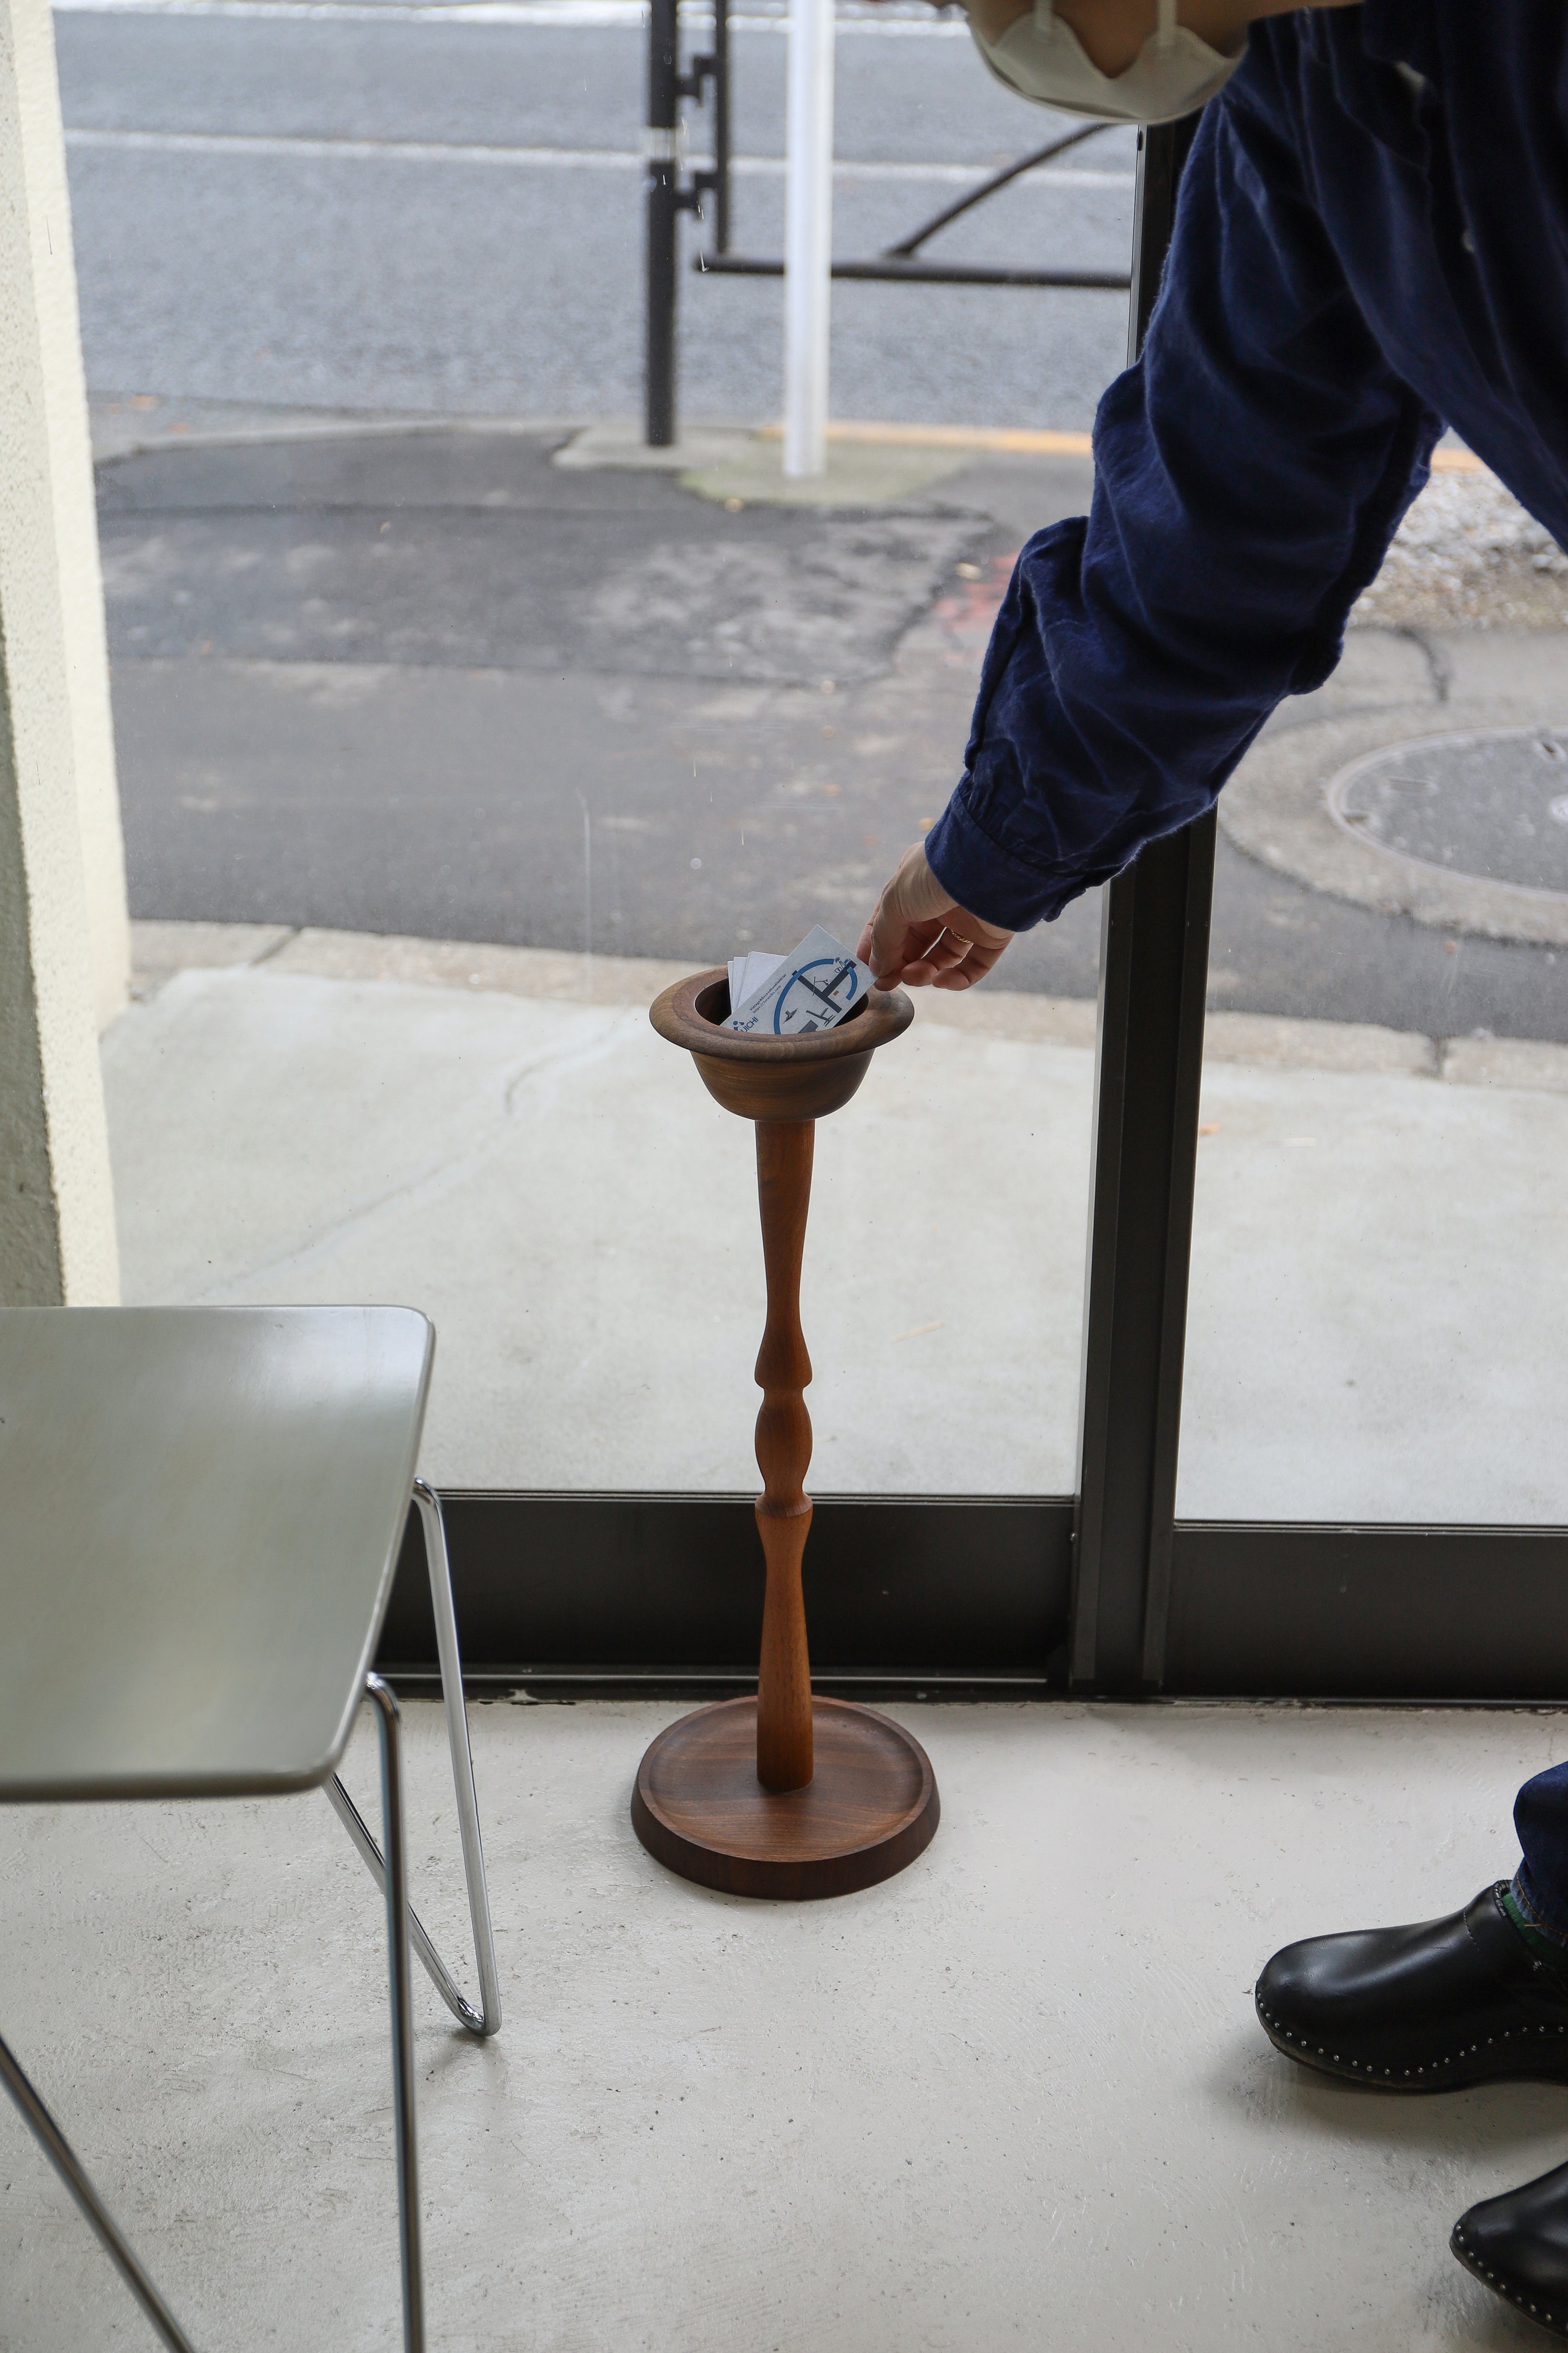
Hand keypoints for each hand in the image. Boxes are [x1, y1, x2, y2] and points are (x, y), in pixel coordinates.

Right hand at [857, 841, 1013, 990]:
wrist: (987, 868)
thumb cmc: (933, 876)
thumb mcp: (893, 903)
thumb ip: (883, 938)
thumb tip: (876, 968)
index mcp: (915, 883)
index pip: (891, 919)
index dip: (877, 945)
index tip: (867, 970)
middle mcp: (941, 900)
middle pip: (916, 943)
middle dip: (900, 964)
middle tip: (887, 983)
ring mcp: (967, 918)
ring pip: (943, 957)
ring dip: (925, 972)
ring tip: (915, 976)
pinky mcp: (992, 935)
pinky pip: (974, 965)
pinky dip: (957, 978)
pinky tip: (941, 980)